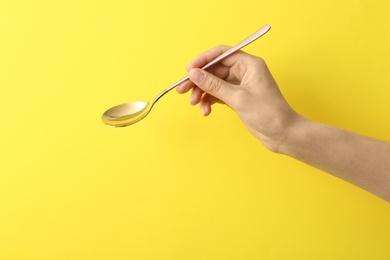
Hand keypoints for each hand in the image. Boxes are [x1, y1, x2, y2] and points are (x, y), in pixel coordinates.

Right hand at [177, 46, 300, 151]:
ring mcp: (240, 85)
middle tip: (182, 90)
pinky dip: (210, 101)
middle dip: (198, 80)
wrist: (282, 134)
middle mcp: (244, 72)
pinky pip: (218, 94)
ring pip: (214, 83)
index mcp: (249, 64)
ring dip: (202, 93)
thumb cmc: (269, 113)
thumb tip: (194, 74)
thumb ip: (214, 85)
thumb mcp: (238, 98)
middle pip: (214, 70)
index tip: (188, 70)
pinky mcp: (238, 97)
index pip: (221, 54)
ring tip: (194, 104)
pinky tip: (206, 110)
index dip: (203, 60)